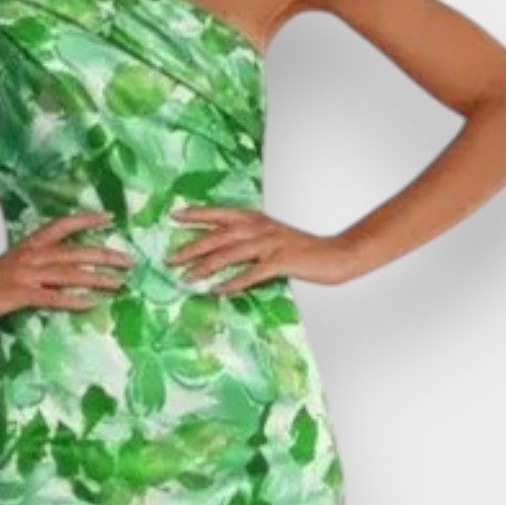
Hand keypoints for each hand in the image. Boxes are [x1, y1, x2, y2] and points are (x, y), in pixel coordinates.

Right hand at [0, 211, 135, 322]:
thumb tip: (64, 268)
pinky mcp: (20, 295)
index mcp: (29, 245)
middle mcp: (31, 256)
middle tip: (129, 259)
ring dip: (96, 278)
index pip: (62, 225)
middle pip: (75, 250)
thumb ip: (38, 262)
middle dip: (104, 254)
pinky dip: (72, 300)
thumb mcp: (14, 264)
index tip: (109, 218)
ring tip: (118, 282)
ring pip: (69, 273)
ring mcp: (26, 275)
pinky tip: (89, 304)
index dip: (86, 219)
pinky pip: (51, 297)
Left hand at [168, 203, 357, 291]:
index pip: (220, 213)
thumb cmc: (303, 249)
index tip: (173, 215)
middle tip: (169, 258)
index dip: (196, 214)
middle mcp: (260, 227)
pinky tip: (217, 291)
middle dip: (191, 246)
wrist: (336, 253)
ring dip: (205, 267)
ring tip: (186, 278)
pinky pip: (252, 273)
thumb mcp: (272, 236)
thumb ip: (249, 239)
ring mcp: (270, 244)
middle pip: (218, 235)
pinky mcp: (281, 261)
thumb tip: (222, 250)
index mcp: (256, 219)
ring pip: (230, 253)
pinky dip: (233, 282)